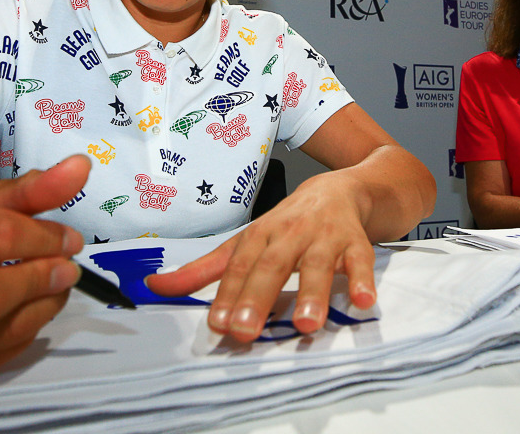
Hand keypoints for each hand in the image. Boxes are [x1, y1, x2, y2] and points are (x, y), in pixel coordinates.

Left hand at [145, 171, 376, 342]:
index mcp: (261, 235)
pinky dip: (363, 280)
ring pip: (318, 265)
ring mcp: (325, 237)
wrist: (342, 189)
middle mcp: (290, 234)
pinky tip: (364, 300)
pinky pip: (361, 261)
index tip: (219, 324)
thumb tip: (155, 287)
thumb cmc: (290, 223)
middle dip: (259, 297)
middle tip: (247, 330)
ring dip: (313, 294)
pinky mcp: (356, 242)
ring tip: (307, 324)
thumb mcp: (246, 242)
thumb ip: (205, 270)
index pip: (240, 267)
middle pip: (273, 266)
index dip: (229, 295)